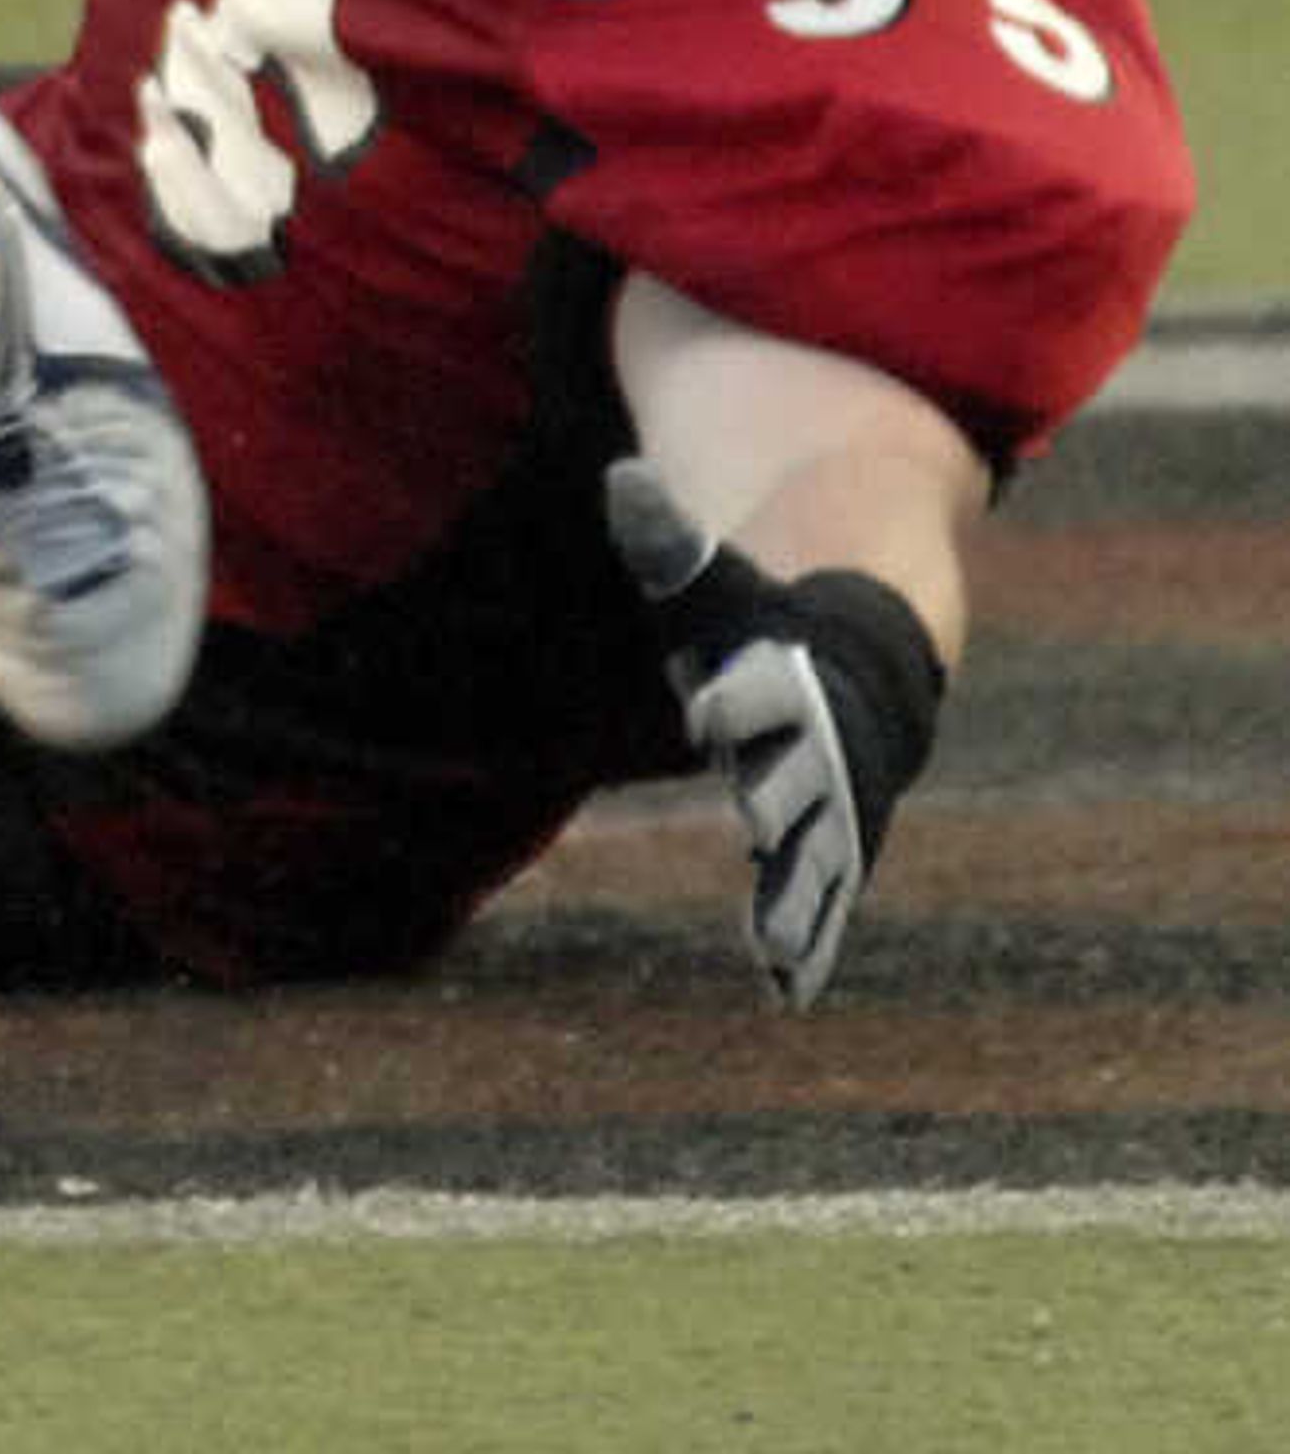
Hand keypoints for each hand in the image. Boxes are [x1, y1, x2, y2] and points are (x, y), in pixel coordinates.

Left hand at [603, 457, 944, 1007]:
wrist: (852, 656)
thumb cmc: (761, 615)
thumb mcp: (710, 576)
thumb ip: (668, 537)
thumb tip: (621, 479)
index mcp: (790, 673)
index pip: (765, 686)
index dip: (738, 696)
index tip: (706, 708)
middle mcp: (818, 745)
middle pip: (803, 775)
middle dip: (783, 794)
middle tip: (759, 819)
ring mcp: (830, 801)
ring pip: (822, 854)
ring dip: (802, 899)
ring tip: (781, 951)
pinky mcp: (826, 845)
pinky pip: (820, 898)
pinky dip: (808, 941)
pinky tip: (788, 994)